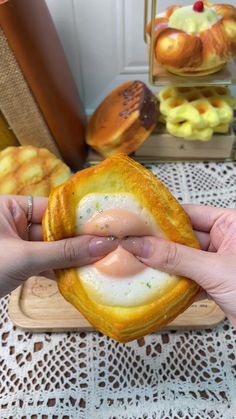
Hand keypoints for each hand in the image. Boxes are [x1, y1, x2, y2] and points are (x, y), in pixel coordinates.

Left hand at [0, 195, 117, 297]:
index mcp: (9, 207)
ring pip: (50, 247)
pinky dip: (58, 270)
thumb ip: (64, 252)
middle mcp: (13, 221)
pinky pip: (43, 262)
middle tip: (108, 247)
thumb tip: (103, 245)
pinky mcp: (17, 263)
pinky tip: (78, 276)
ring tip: (99, 262)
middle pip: (53, 228)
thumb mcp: (24, 258)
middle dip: (78, 241)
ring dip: (71, 258)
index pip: (52, 207)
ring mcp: (15, 244)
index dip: (78, 218)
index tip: (105, 227)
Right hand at [122, 205, 235, 326]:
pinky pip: (189, 278)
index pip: (190, 214)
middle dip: (159, 244)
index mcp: (231, 224)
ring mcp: (220, 263)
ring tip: (136, 263)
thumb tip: (141, 245)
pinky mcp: (216, 284)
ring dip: (164, 265)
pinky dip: (174, 282)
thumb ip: (176, 257)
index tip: (137, 222)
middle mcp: (225, 240)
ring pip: (184, 259)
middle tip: (131, 245)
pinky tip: (156, 283)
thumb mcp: (215, 269)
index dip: (163, 218)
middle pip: (184, 237)